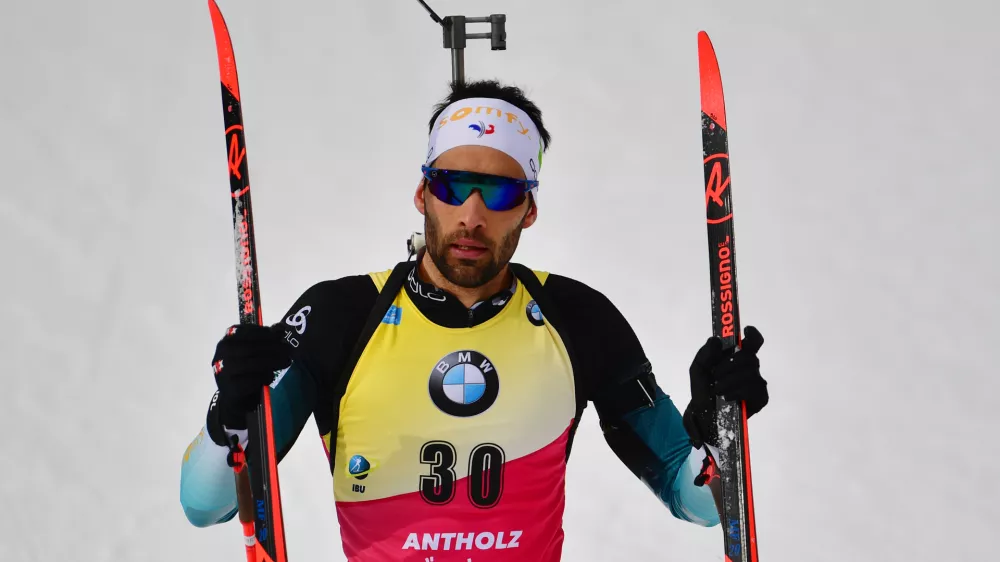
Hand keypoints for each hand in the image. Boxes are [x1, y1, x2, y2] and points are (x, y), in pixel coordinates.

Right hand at [209, 324, 290, 430]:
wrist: (233, 395)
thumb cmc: (245, 369)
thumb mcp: (253, 351)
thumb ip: (265, 339)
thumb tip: (281, 328)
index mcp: (227, 339)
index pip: (248, 332)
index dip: (267, 333)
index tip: (281, 336)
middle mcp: (222, 353)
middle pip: (251, 347)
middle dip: (274, 348)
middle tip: (289, 350)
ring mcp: (223, 370)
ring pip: (252, 364)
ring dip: (273, 362)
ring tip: (286, 362)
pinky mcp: (230, 387)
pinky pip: (252, 380)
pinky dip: (264, 377)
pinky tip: (270, 377)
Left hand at [682, 326, 767, 449]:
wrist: (703, 417)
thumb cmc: (703, 390)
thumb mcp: (698, 370)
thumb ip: (704, 354)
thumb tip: (715, 340)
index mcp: (737, 357)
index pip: (753, 342)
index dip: (752, 335)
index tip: (745, 332)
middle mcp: (750, 368)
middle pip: (750, 357)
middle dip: (730, 365)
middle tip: (716, 374)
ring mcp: (757, 383)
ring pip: (751, 373)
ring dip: (730, 380)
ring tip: (717, 390)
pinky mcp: (760, 398)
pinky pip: (753, 390)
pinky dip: (738, 392)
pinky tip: (728, 397)